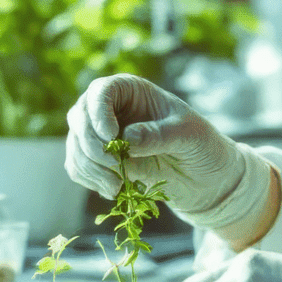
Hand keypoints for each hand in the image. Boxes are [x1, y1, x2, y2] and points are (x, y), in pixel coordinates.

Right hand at [65, 75, 271, 239]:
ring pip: (75, 145)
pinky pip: (78, 167)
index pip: (102, 90)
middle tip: (115, 166)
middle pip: (79, 117)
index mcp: (133, 91)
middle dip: (90, 144)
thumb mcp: (190, 136)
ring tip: (116, 186)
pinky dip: (89, 180)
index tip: (111, 136)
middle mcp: (112, 109)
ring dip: (89, 167)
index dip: (98, 111)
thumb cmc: (203, 147)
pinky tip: (113, 190)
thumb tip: (126, 139)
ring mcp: (101, 136)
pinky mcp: (99, 162)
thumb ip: (159, 135)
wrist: (206, 179)